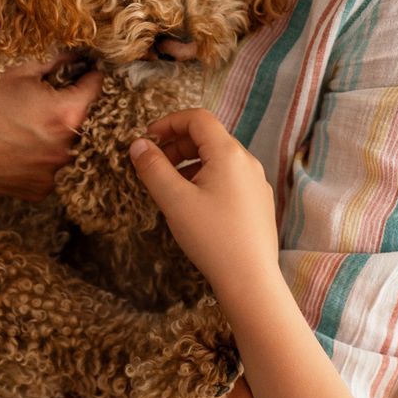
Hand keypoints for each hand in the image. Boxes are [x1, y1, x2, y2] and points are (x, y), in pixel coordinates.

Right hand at [0, 58, 102, 198]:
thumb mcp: (18, 74)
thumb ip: (55, 65)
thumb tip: (74, 57)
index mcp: (66, 114)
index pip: (94, 89)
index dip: (89, 77)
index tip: (87, 73)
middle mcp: (65, 148)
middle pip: (79, 123)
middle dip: (65, 112)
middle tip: (39, 105)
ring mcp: (52, 174)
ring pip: (63, 150)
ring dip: (51, 140)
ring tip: (21, 131)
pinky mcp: (37, 191)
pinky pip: (47, 172)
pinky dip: (37, 162)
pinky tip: (14, 151)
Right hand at [128, 110, 283, 313]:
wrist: (249, 278)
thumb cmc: (212, 238)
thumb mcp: (174, 200)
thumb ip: (153, 168)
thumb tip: (139, 145)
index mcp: (228, 153)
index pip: (197, 119)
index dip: (169, 123)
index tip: (148, 140)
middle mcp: (247, 162)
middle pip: (208, 138)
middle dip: (177, 145)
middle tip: (154, 165)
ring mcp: (256, 182)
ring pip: (219, 159)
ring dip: (190, 163)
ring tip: (170, 187)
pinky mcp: (258, 202)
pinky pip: (229, 178)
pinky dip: (207, 179)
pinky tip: (194, 204)